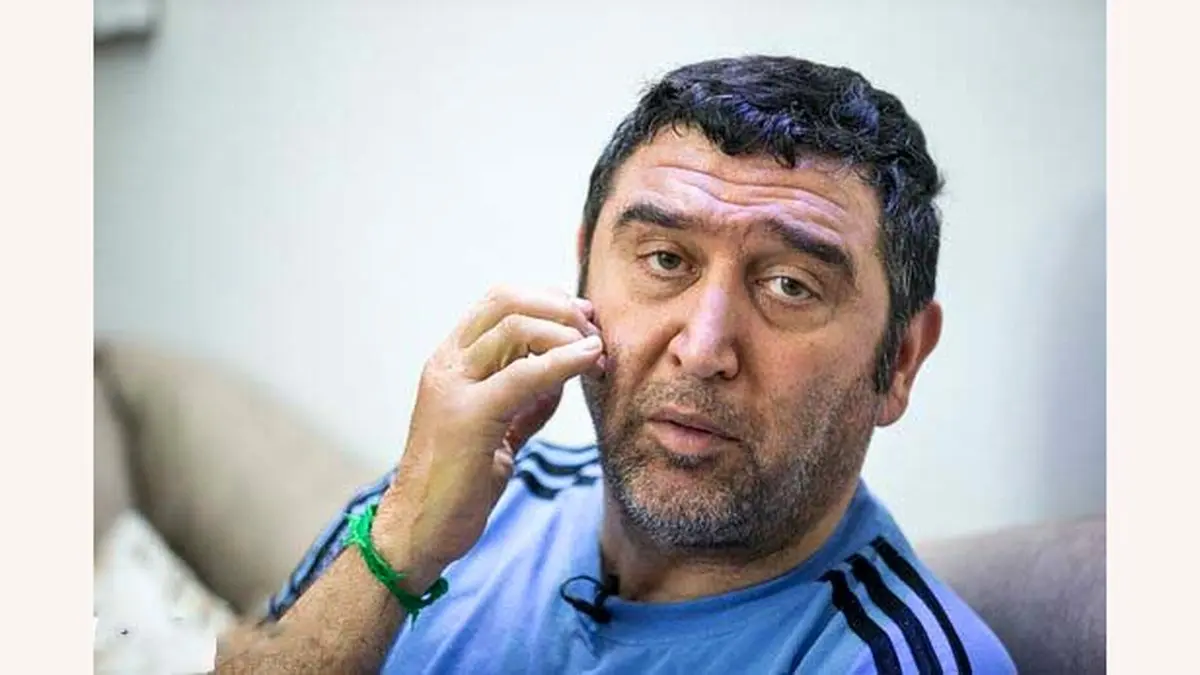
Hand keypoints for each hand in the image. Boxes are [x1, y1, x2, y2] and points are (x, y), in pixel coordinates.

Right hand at [373, 285, 603, 585]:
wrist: (417, 530)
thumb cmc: (457, 483)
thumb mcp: (497, 428)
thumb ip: (525, 398)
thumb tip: (564, 372)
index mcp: (451, 362)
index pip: (500, 301)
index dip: (548, 299)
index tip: (584, 320)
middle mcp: (447, 365)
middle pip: (508, 300)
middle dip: (561, 308)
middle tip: (595, 332)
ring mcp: (453, 387)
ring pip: (516, 327)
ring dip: (567, 333)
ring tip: (597, 355)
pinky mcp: (467, 418)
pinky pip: (524, 374)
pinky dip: (564, 361)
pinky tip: (588, 360)